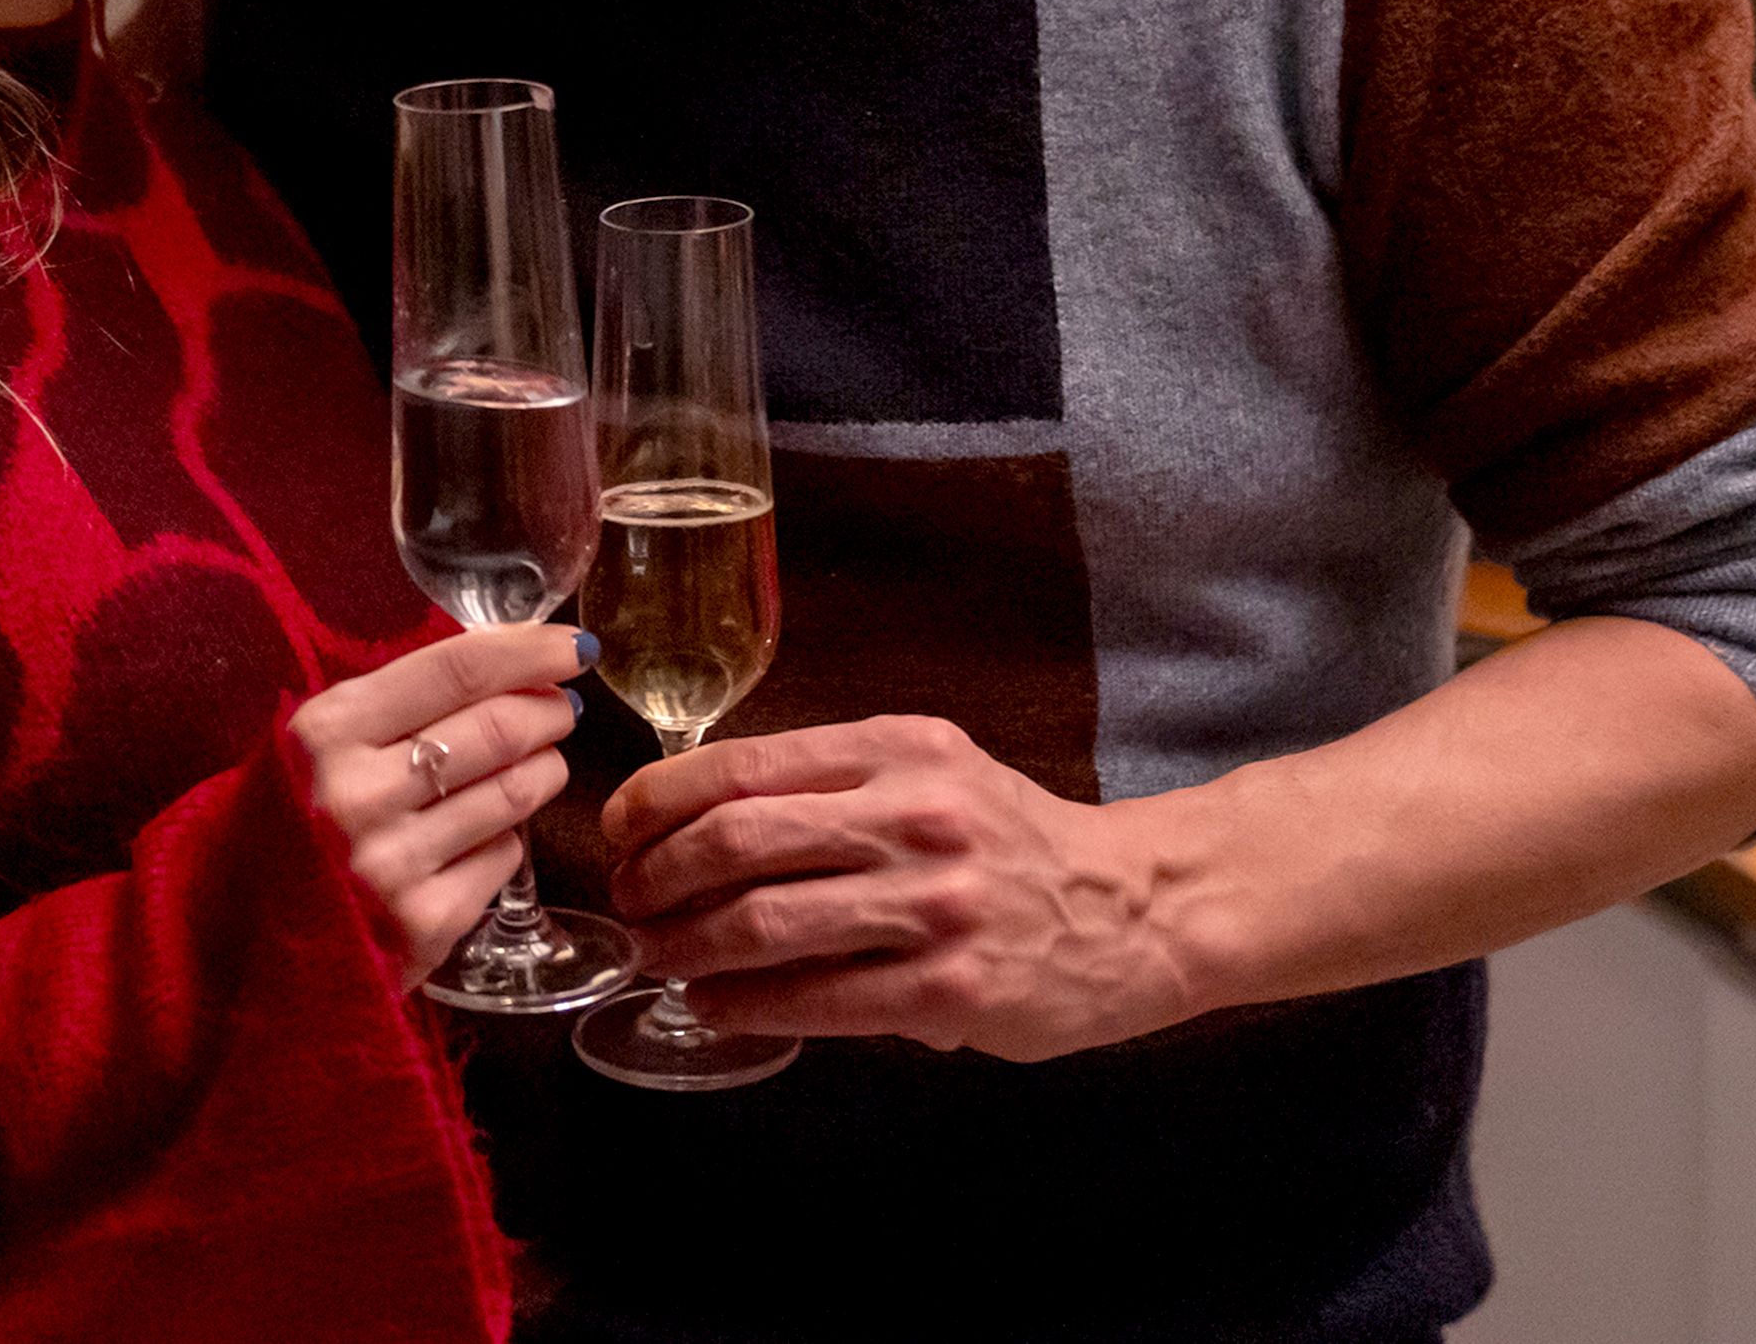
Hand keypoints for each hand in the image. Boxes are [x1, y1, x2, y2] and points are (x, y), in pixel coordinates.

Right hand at [288, 625, 582, 986]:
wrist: (225, 941)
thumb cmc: (281, 823)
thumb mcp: (313, 745)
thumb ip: (393, 705)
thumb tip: (503, 664)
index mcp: (325, 732)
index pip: (454, 670)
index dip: (528, 651)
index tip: (571, 647)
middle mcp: (358, 795)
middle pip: (498, 729)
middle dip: (545, 712)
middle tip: (559, 707)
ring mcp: (393, 865)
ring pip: (514, 795)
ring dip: (543, 770)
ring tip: (540, 763)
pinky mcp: (423, 925)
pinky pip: (503, 859)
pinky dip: (506, 838)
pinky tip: (485, 833)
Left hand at [600, 714, 1192, 1059]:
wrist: (1136, 908)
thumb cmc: (1012, 842)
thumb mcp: (932, 771)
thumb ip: (833, 783)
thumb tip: (697, 819)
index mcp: (898, 748)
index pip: (742, 764)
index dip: (657, 802)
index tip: (618, 831)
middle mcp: (915, 816)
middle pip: (737, 840)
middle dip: (658, 877)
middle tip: (630, 904)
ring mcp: (935, 905)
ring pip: (765, 922)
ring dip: (686, 947)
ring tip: (657, 958)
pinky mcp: (951, 989)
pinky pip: (816, 999)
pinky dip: (745, 1006)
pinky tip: (715, 1006)